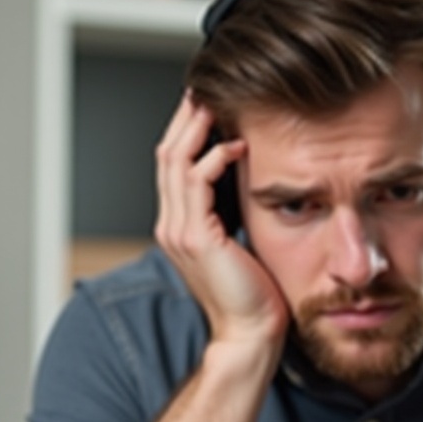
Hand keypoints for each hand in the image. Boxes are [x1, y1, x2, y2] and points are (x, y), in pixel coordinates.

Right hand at [154, 93, 288, 347]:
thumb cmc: (254, 294)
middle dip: (188, 117)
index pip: (173, 165)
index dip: (188, 131)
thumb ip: (233, 213)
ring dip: (198, 127)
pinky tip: (238, 144)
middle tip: (210, 87)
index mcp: (179, 226)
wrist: (251, 334)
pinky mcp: (197, 237)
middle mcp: (171, 225)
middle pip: (167, 153)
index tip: (211, 103)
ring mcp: (179, 231)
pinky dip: (215, 156)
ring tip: (219, 102)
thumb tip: (250, 178)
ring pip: (176, 161)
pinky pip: (197, 181)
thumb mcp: (240, 243)